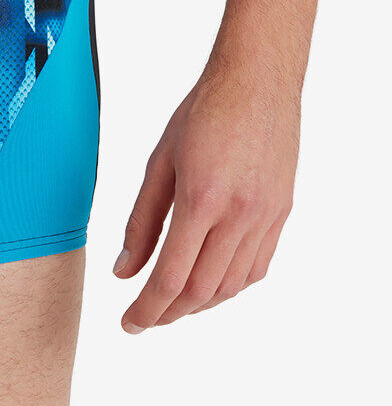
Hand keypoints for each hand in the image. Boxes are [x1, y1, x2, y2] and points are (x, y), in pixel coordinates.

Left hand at [114, 66, 298, 331]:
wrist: (258, 82)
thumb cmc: (202, 114)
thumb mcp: (158, 164)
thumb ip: (140, 222)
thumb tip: (123, 271)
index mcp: (202, 200)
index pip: (171, 277)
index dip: (147, 309)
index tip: (128, 323)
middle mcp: (240, 215)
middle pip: (202, 291)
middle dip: (168, 313)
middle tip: (144, 319)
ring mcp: (267, 217)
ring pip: (232, 286)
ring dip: (198, 304)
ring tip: (171, 304)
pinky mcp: (282, 214)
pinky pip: (257, 267)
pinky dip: (230, 286)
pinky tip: (208, 283)